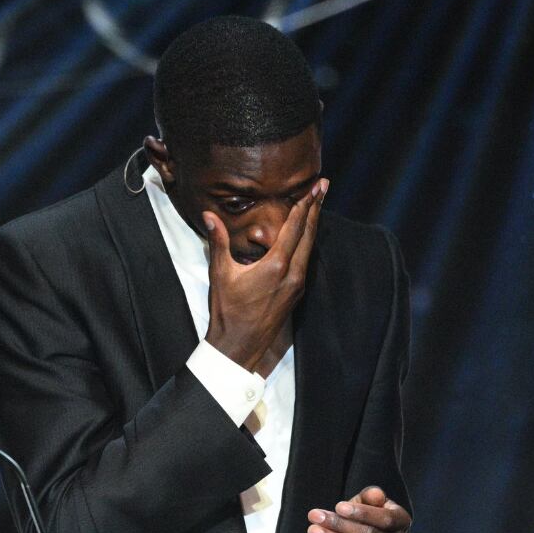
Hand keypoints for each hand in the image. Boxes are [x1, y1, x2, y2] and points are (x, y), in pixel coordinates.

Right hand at [202, 178, 326, 370]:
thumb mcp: (221, 274)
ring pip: (310, 248)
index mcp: (276, 266)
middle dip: (317, 208)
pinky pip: (305, 261)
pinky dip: (306, 243)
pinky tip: (304, 237)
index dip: (305, 205)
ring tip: (316, 207)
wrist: (238, 345)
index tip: (314, 188)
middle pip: (310, 234)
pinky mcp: (296, 293)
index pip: (295, 228)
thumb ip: (219, 242)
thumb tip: (210, 216)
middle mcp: (293, 274)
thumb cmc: (228, 311)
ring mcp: (298, 285)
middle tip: (324, 187)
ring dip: (313, 225)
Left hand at [307, 485, 410, 532]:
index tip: (338, 507)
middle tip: (315, 517)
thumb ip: (370, 496)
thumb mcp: (367, 502)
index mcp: (401, 521)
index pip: (385, 518)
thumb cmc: (366, 517)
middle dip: (340, 525)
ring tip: (314, 531)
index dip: (362, 513)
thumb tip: (376, 494)